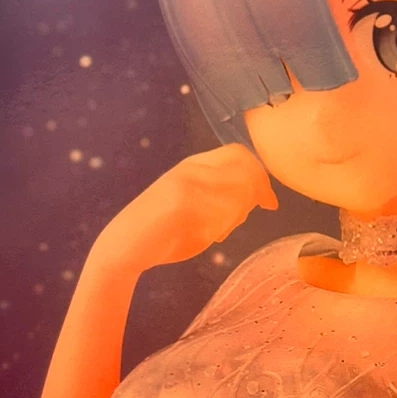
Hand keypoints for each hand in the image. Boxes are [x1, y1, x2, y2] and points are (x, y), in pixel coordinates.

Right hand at [92, 144, 277, 275]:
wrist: (126, 243)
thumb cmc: (164, 228)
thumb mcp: (194, 201)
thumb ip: (220, 193)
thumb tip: (258, 197)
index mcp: (194, 164)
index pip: (239, 154)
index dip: (260, 175)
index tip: (270, 201)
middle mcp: (191, 168)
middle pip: (243, 170)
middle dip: (256, 194)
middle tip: (250, 216)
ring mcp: (187, 183)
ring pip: (237, 193)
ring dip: (237, 215)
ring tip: (218, 230)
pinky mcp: (182, 202)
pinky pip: (221, 212)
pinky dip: (222, 227)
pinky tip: (210, 236)